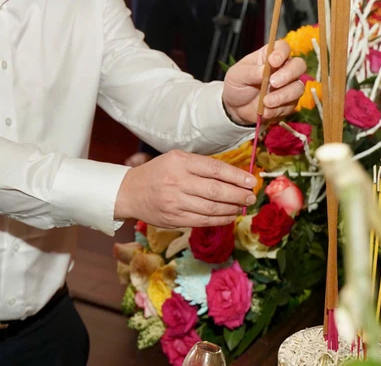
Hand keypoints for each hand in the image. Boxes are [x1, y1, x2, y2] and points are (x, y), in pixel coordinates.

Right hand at [114, 149, 257, 227]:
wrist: (129, 192)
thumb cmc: (157, 173)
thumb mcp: (175, 159)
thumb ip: (201, 166)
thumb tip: (233, 175)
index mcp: (179, 162)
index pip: (214, 169)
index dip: (236, 176)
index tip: (251, 180)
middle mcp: (177, 182)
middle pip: (215, 190)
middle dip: (238, 194)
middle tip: (251, 196)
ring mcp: (175, 202)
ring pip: (211, 208)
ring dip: (232, 208)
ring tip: (243, 205)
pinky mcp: (174, 219)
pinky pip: (203, 221)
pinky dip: (220, 219)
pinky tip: (230, 215)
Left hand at [222, 40, 306, 124]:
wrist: (235, 107)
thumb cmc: (237, 84)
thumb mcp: (238, 75)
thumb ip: (251, 72)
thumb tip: (264, 71)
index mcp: (269, 56)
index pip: (283, 48)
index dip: (281, 53)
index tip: (272, 62)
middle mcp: (283, 69)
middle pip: (298, 65)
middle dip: (288, 74)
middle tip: (273, 83)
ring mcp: (288, 86)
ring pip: (298, 87)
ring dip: (283, 95)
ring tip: (266, 102)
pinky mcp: (289, 103)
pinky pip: (291, 105)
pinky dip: (278, 109)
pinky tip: (265, 111)